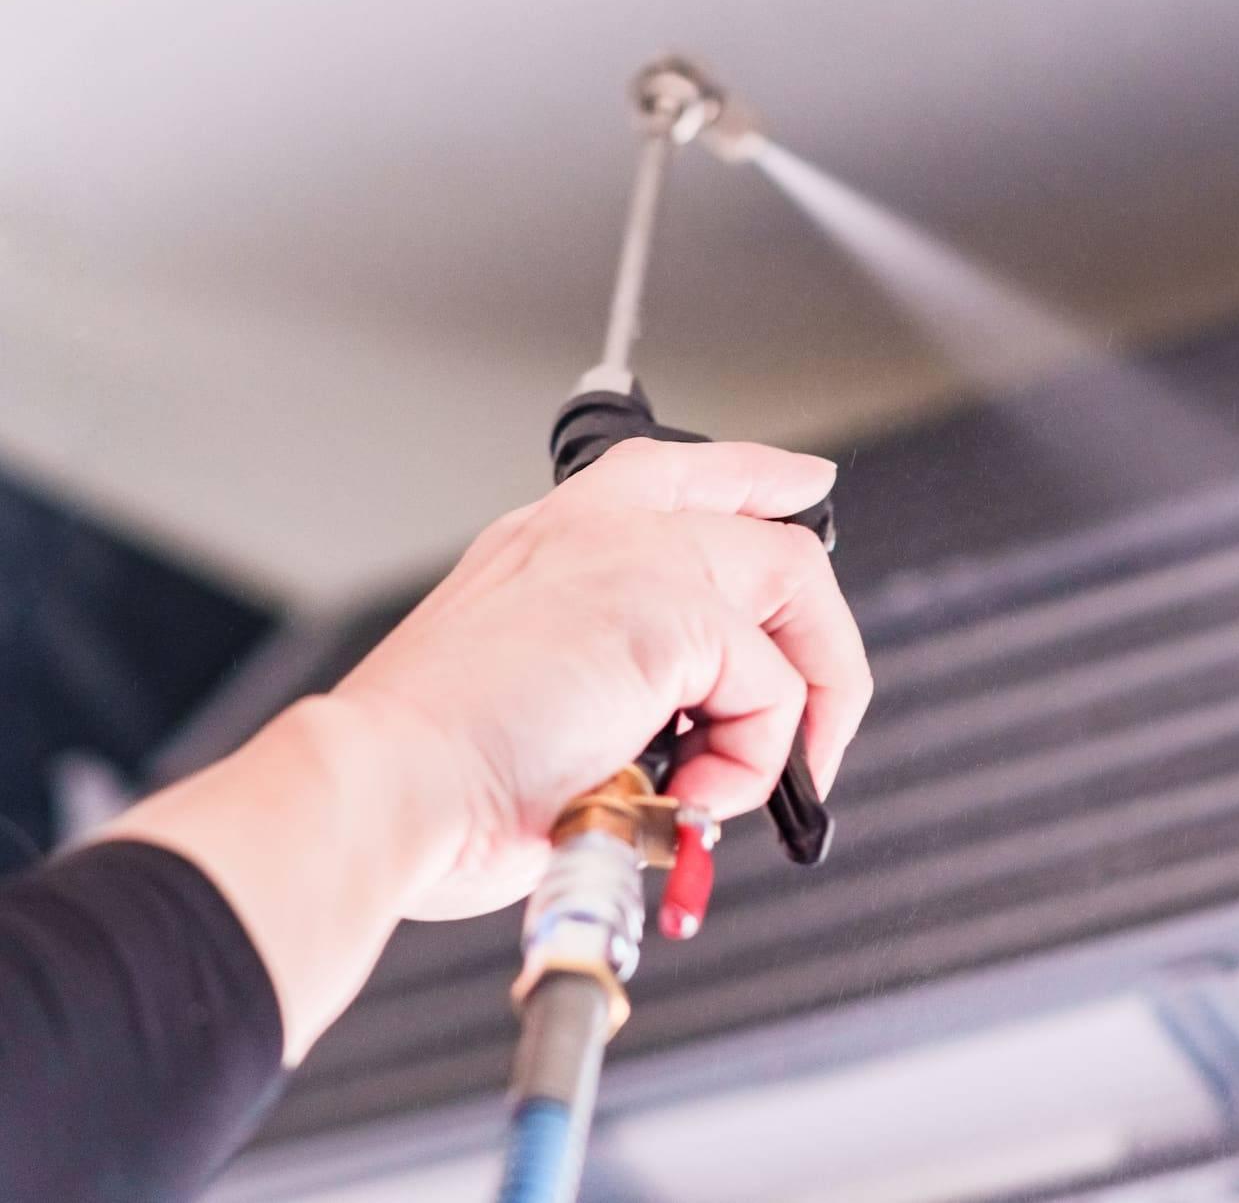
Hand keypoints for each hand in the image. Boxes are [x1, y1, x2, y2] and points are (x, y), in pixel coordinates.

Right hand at [331, 438, 873, 919]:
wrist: (384, 790)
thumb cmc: (431, 781)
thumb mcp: (530, 703)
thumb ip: (613, 689)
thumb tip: (686, 750)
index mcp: (547, 546)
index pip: (673, 474)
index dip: (756, 476)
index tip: (808, 482)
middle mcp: (593, 530)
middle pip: (771, 536)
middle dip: (822, 640)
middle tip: (814, 737)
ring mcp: (635, 557)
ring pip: (794, 594)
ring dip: (797, 709)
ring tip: (730, 786)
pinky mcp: (667, 611)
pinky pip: (775, 690)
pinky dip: (751, 765)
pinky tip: (683, 798)